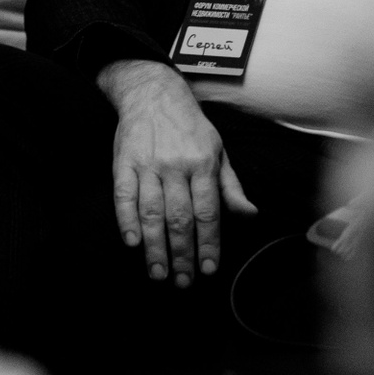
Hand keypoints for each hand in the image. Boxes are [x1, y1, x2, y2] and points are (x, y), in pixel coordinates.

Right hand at [98, 59, 255, 285]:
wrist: (153, 92)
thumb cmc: (190, 127)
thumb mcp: (218, 150)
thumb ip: (231, 187)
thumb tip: (250, 215)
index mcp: (204, 164)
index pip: (208, 212)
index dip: (209, 244)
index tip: (209, 270)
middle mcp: (176, 166)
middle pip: (180, 218)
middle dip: (182, 254)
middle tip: (182, 282)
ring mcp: (148, 164)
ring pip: (152, 212)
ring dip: (155, 247)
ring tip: (158, 274)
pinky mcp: (123, 162)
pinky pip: (123, 196)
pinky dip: (126, 221)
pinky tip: (131, 244)